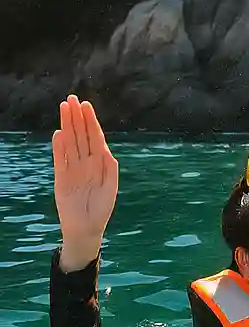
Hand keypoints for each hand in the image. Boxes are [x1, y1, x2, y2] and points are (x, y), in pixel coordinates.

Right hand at [52, 95, 118, 270]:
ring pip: (70, 142)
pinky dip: (60, 147)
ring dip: (68, 125)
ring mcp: (73, 169)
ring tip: (64, 108)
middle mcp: (86, 163)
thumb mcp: (110, 188)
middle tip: (72, 99)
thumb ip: (109, 169)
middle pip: (81, 135)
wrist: (87, 228)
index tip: (86, 106)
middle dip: (77, 117)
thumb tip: (106, 151)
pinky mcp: (61, 178)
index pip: (95, 138)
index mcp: (100, 164)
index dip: (91, 122)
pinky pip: (60, 159)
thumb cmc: (102, 208)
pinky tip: (60, 133)